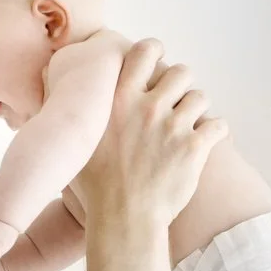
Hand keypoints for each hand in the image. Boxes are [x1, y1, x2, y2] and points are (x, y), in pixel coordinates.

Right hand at [83, 39, 227, 227]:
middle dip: (180, 86)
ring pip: (200, 97)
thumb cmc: (95, 187)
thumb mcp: (75, 142)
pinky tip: (206, 142)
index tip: (156, 63)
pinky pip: (219, 125)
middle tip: (173, 104)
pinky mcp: (194, 148)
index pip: (145, 51)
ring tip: (188, 126)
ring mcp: (173, 127)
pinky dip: (215, 133)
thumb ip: (72, 113)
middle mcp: (147, 107)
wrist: (123, 220)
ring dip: (196, 111)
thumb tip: (51, 86)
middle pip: (181, 71)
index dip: (155, 52)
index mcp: (118, 100)